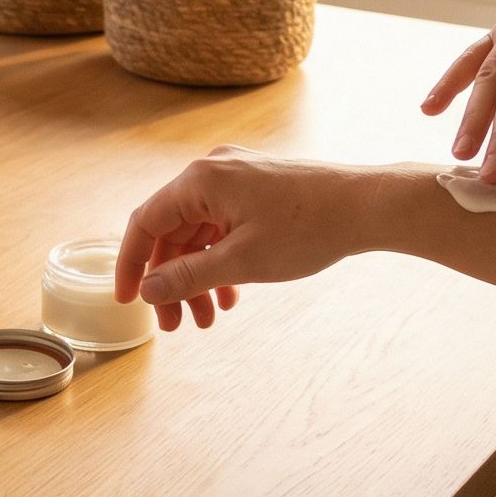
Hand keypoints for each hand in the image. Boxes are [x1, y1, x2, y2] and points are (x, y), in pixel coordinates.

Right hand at [114, 147, 371, 329]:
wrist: (367, 207)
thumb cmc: (308, 228)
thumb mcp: (242, 261)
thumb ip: (189, 276)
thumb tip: (149, 289)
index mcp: (200, 180)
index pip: (146, 223)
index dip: (131, 265)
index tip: (128, 301)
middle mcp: (212, 171)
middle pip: (172, 232)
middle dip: (171, 282)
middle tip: (175, 325)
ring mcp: (235, 177)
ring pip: (198, 234)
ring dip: (197, 277)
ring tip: (207, 319)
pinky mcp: (255, 188)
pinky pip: (222, 227)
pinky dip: (220, 262)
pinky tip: (232, 296)